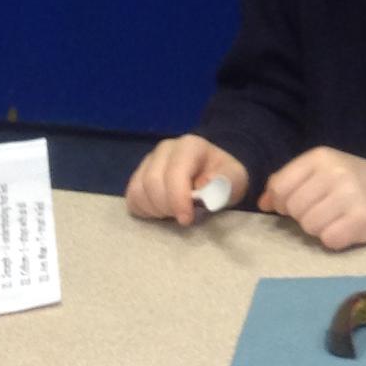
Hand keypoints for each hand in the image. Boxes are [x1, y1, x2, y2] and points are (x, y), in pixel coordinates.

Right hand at [126, 134, 248, 227]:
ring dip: (155, 210)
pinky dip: (143, 210)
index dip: (178, 200)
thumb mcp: (235, 179)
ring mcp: (148, 160)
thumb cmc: (223, 177)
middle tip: (183, 216)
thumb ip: (225, 182)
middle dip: (167, 207)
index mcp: (190, 146)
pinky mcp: (138, 175)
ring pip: (138, 191)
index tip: (187, 219)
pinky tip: (160, 211)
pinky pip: (131, 197)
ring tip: (173, 213)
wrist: (213, 172)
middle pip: (152, 183)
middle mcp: (165, 149)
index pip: (175, 174)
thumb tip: (204, 188)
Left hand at [259, 148, 365, 250]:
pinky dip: (335, 239)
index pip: (280, 186)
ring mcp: (350, 195)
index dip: (282, 202)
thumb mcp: (320, 172)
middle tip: (323, 212)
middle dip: (303, 216)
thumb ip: (289, 183)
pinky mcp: (362, 218)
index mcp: (320, 157)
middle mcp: (335, 172)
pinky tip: (346, 229)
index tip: (297, 204)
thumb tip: (263, 204)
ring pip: (309, 226)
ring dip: (319, 229)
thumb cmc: (352, 181)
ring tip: (336, 219)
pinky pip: (329, 240)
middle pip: (294, 209)